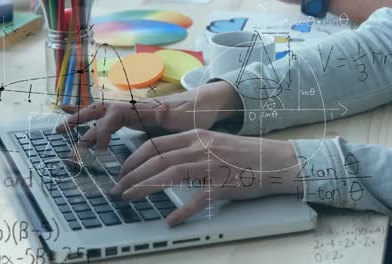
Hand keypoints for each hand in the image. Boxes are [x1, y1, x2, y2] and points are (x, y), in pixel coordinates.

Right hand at [56, 81, 241, 152]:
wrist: (208, 104)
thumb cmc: (198, 112)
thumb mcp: (186, 116)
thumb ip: (170, 114)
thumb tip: (156, 113)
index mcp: (143, 107)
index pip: (113, 115)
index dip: (102, 130)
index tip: (98, 150)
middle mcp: (133, 107)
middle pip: (100, 110)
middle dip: (79, 120)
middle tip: (59, 133)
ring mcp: (133, 113)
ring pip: (101, 114)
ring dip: (81, 121)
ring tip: (60, 131)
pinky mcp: (136, 120)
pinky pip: (110, 120)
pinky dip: (93, 121)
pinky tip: (82, 126)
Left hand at [110, 129, 300, 226]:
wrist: (273, 160)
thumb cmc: (240, 153)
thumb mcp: (210, 142)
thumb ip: (186, 148)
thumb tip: (160, 161)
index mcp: (194, 136)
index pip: (155, 144)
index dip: (134, 159)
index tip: (122, 171)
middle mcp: (199, 148)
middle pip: (157, 160)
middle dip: (132, 175)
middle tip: (118, 189)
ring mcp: (211, 166)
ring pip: (170, 174)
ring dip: (146, 187)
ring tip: (130, 198)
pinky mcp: (224, 185)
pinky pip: (198, 199)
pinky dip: (182, 211)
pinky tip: (170, 221)